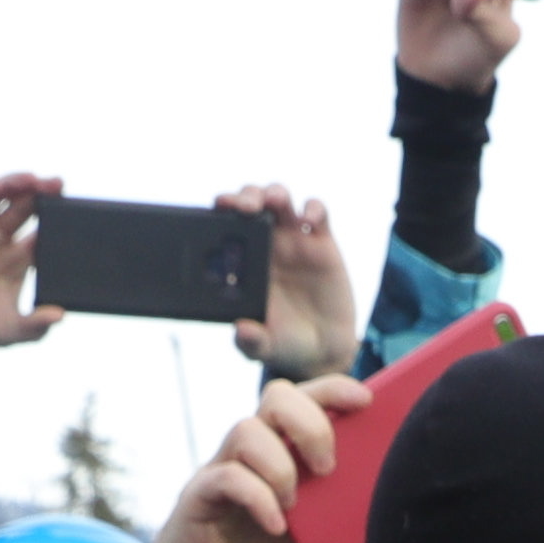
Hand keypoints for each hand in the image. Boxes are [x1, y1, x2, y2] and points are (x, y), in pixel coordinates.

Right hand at [0, 171, 66, 373]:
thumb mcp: (5, 331)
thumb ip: (33, 324)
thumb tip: (60, 315)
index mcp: (16, 262)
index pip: (43, 230)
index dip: (56, 218)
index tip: (71, 209)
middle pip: (23, 206)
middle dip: (40, 192)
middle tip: (54, 184)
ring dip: (12, 184)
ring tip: (27, 181)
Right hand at [122, 373, 369, 542]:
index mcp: (285, 454)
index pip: (309, 398)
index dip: (336, 389)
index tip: (367, 401)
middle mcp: (254, 452)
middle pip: (279, 396)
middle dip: (311, 422)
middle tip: (328, 468)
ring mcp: (224, 470)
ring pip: (247, 429)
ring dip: (280, 464)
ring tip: (295, 504)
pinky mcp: (200, 496)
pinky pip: (226, 477)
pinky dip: (258, 498)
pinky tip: (276, 526)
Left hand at [223, 184, 356, 379]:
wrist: (325, 349)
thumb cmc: (286, 344)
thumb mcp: (266, 348)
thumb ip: (251, 342)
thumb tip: (240, 330)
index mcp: (245, 262)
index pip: (227, 225)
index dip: (222, 211)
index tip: (219, 209)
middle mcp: (266, 245)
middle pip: (252, 203)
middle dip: (246, 196)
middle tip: (246, 207)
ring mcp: (294, 241)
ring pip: (280, 201)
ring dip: (275, 193)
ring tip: (274, 201)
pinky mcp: (322, 242)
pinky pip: (318, 213)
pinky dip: (314, 208)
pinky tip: (310, 220)